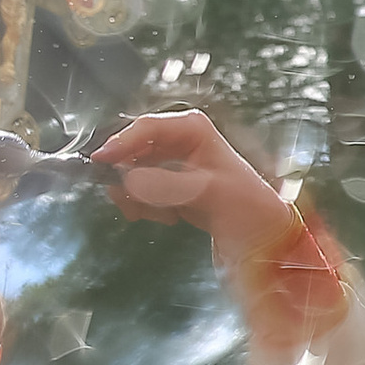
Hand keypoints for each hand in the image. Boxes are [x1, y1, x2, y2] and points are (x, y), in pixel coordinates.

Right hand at [93, 111, 301, 262]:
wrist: (263, 236)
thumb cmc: (248, 207)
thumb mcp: (209, 193)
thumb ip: (168, 185)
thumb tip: (130, 180)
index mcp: (192, 129)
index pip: (146, 128)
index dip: (121, 143)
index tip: (101, 162)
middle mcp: (179, 141)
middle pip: (132, 151)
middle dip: (129, 178)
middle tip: (132, 203)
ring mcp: (172, 164)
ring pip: (132, 174)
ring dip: (139, 197)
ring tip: (165, 214)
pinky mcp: (169, 187)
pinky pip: (140, 193)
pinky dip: (146, 207)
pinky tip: (168, 218)